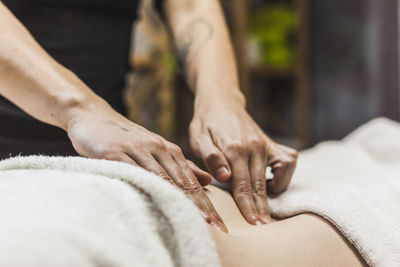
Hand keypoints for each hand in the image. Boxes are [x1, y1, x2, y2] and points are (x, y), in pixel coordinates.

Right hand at [66, 102, 226, 231]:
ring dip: (180, 197)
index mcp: (168, 150)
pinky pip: (134, 170)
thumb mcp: (155, 148)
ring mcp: (137, 149)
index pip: (191, 180)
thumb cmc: (126, 137)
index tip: (219, 221)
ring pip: (163, 177)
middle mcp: (157, 148)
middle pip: (182, 180)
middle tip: (215, 223)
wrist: (93, 115)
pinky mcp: (115, 151)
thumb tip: (207, 181)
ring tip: (195, 217)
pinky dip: (148, 184)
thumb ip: (179, 164)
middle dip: (200, 204)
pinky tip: (158, 198)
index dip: (205, 201)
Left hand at [189, 96, 297, 224]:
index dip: (247, 207)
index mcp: (234, 148)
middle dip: (261, 209)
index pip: (242, 185)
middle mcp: (254, 146)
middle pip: (260, 185)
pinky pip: (288, 161)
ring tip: (263, 205)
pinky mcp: (272, 142)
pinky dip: (283, 175)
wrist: (221, 102)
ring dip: (272, 194)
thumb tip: (224, 177)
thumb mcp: (198, 137)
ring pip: (278, 175)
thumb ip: (210, 157)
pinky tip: (270, 182)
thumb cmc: (206, 123)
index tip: (253, 225)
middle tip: (263, 228)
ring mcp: (266, 143)